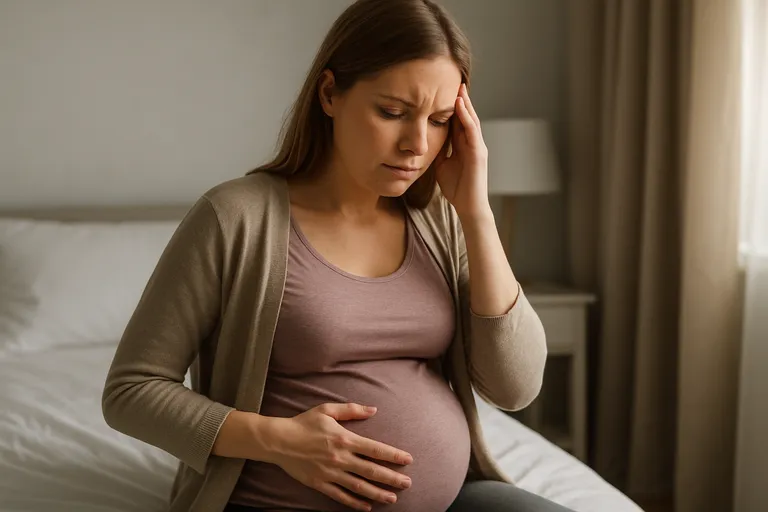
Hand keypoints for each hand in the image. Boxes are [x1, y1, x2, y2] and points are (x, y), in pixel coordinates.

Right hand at [268, 403, 413, 511]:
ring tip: (393, 498)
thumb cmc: (304, 423)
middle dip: (392, 478)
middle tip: (407, 483)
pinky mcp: (320, 483)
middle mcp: (340, 458)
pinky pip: (341, 496)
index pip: (375, 449)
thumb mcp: (328, 410)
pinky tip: (367, 507)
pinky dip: (355, 503)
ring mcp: (330, 473)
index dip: (393, 455)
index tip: (408, 460)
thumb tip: (374, 409)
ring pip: (359, 486)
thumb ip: (352, 410)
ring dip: (378, 493)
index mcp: (344, 439)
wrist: (279, 440)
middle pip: (371, 470)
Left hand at [434, 83, 491, 218]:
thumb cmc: (456, 188)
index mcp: (463, 145)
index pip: (457, 120)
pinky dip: (466, 117)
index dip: (450, 106)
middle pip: (466, 116)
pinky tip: (460, 105)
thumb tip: (425, 141)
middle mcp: (472, 142)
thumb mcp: (441, 165)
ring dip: (465, 103)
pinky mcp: (479, 153)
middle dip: (460, 99)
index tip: (441, 91)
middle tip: (454, 80)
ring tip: (458, 87)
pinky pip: (472, 131)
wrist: (468, 207)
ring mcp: (477, 146)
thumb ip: (437, 151)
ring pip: (471, 119)